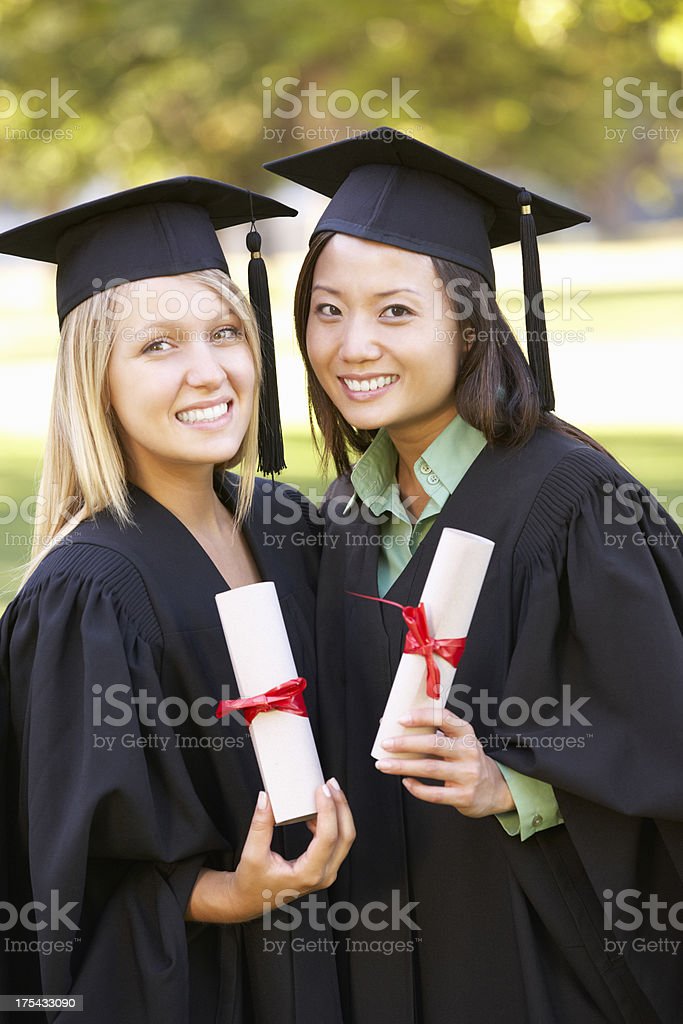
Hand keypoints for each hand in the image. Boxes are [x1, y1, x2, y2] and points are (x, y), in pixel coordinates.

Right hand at [186, 780, 354, 923]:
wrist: (250, 900)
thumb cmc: (251, 882)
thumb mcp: (252, 854)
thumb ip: (260, 825)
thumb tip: (266, 798)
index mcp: (307, 874)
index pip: (328, 837)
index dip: (328, 810)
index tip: (321, 790)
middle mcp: (323, 875)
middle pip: (345, 836)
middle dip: (340, 806)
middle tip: (330, 784)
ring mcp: (327, 872)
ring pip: (345, 838)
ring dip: (339, 812)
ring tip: (326, 791)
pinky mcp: (325, 867)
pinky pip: (337, 841)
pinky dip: (333, 821)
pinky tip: (319, 809)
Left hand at [375, 708, 513, 817]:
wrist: (495, 789)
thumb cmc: (467, 760)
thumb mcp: (459, 742)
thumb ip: (434, 734)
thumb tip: (395, 727)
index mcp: (466, 733)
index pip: (445, 718)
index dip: (423, 717)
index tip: (402, 719)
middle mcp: (469, 751)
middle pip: (434, 744)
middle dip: (406, 743)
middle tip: (386, 744)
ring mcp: (468, 775)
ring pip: (430, 768)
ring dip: (403, 766)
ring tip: (385, 764)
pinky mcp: (464, 796)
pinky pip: (435, 793)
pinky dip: (416, 788)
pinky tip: (406, 782)